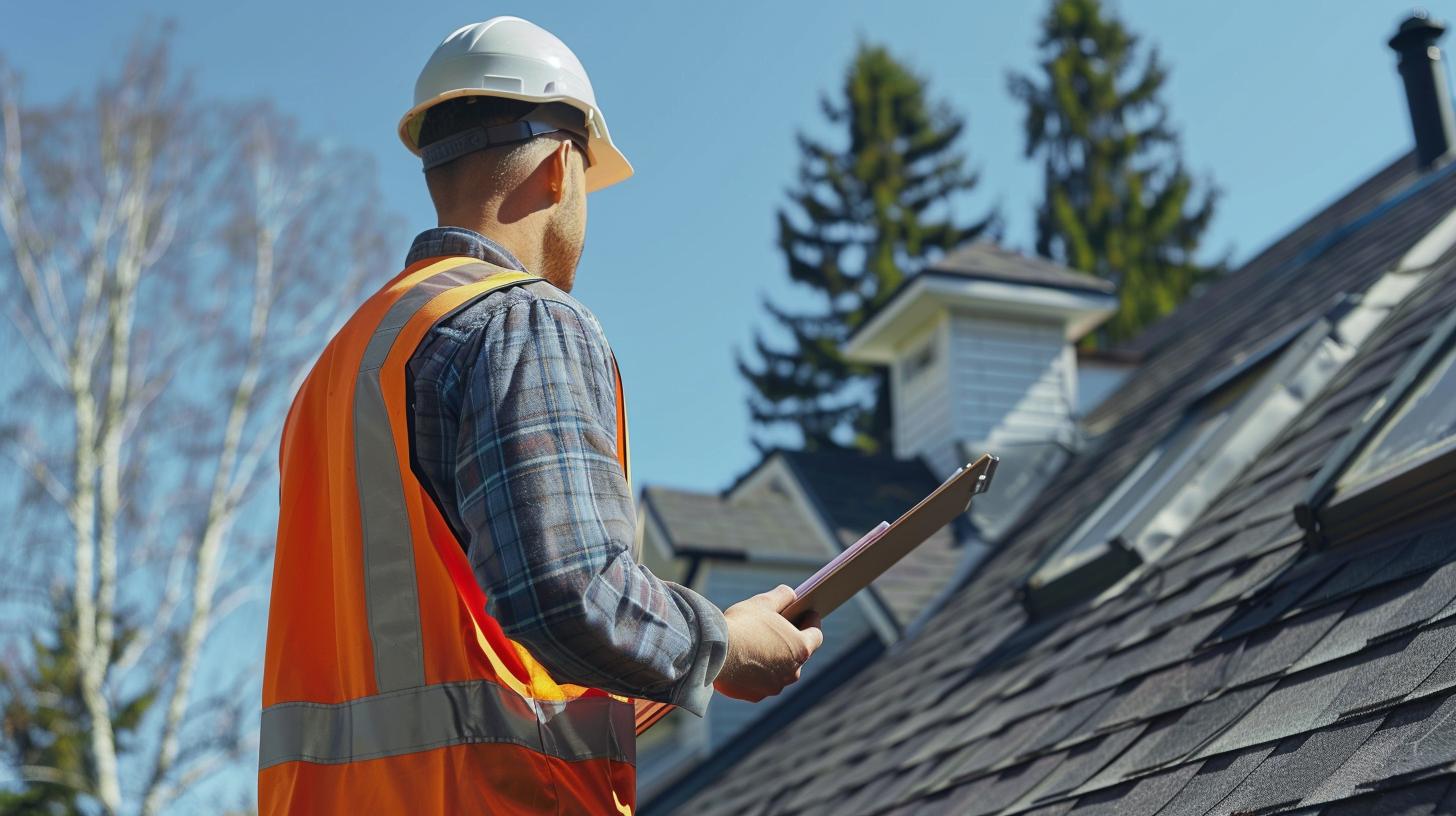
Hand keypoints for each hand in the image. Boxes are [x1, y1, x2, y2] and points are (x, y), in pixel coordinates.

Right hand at [713, 585, 824, 702]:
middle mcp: (792, 672)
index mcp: (800, 649)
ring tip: (759, 644)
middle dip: (789, 641)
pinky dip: (756, 672)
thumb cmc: (742, 625)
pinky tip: (744, 661)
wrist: (712, 652)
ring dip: (773, 658)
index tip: (808, 613)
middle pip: (797, 654)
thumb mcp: (763, 602)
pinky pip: (760, 681)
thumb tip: (791, 594)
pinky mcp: (756, 694)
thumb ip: (782, 596)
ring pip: (779, 670)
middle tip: (779, 627)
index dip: (812, 621)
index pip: (816, 634)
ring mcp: (774, 686)